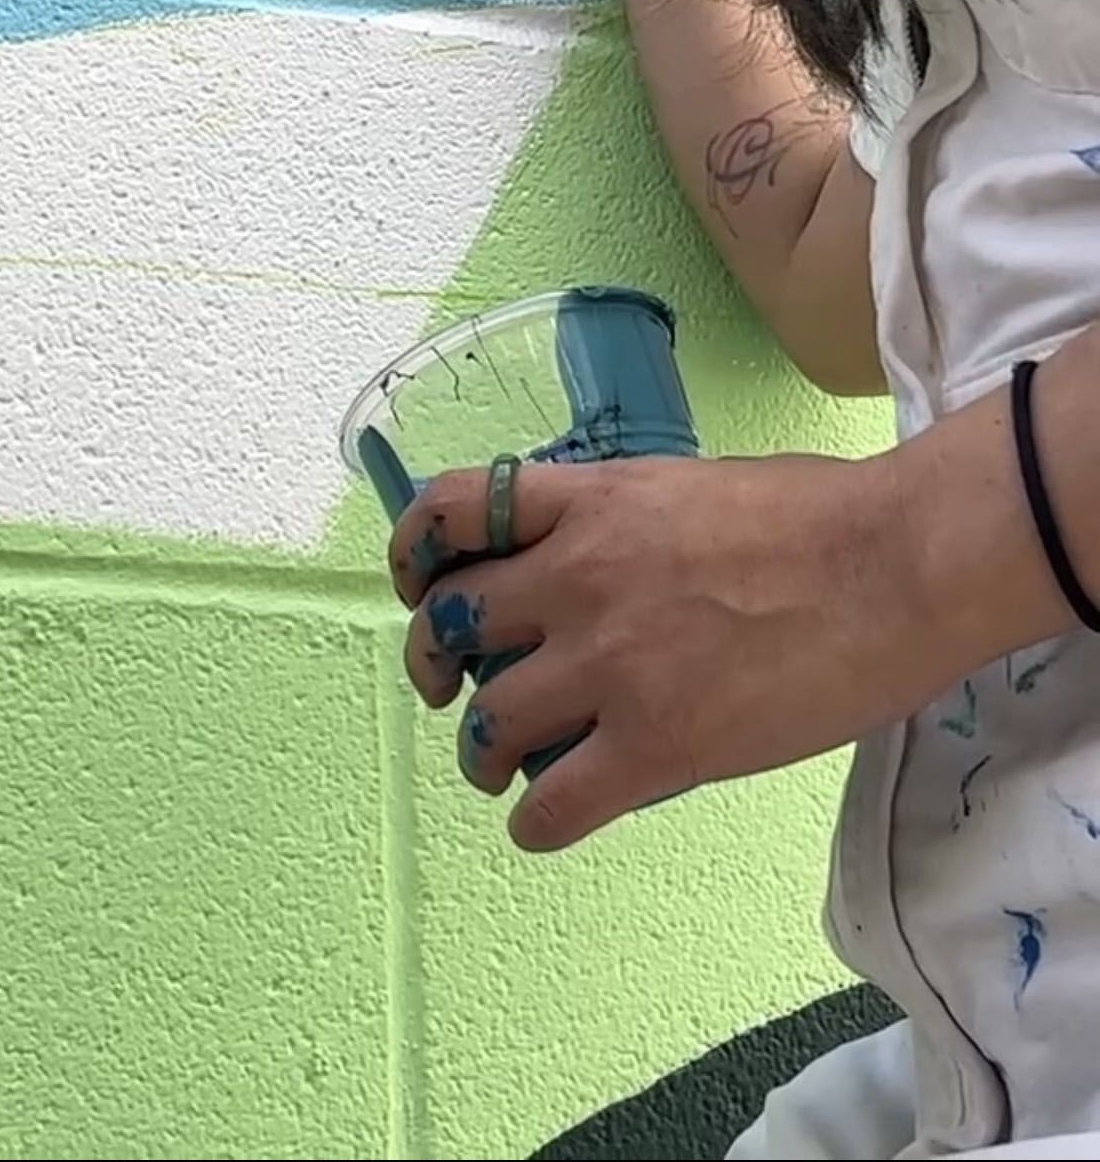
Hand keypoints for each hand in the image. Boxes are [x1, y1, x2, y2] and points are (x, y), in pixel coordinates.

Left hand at [391, 446, 955, 852]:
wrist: (895, 565)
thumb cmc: (817, 516)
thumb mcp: (685, 488)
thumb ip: (617, 524)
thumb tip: (584, 562)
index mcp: (588, 503)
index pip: (451, 512)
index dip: (413, 554)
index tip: (419, 587)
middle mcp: (578, 577)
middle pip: (450, 626)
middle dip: (437, 665)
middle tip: (456, 690)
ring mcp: (611, 664)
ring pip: (487, 725)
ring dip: (483, 752)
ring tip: (503, 765)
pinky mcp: (654, 746)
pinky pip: (549, 807)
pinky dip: (534, 822)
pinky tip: (551, 817)